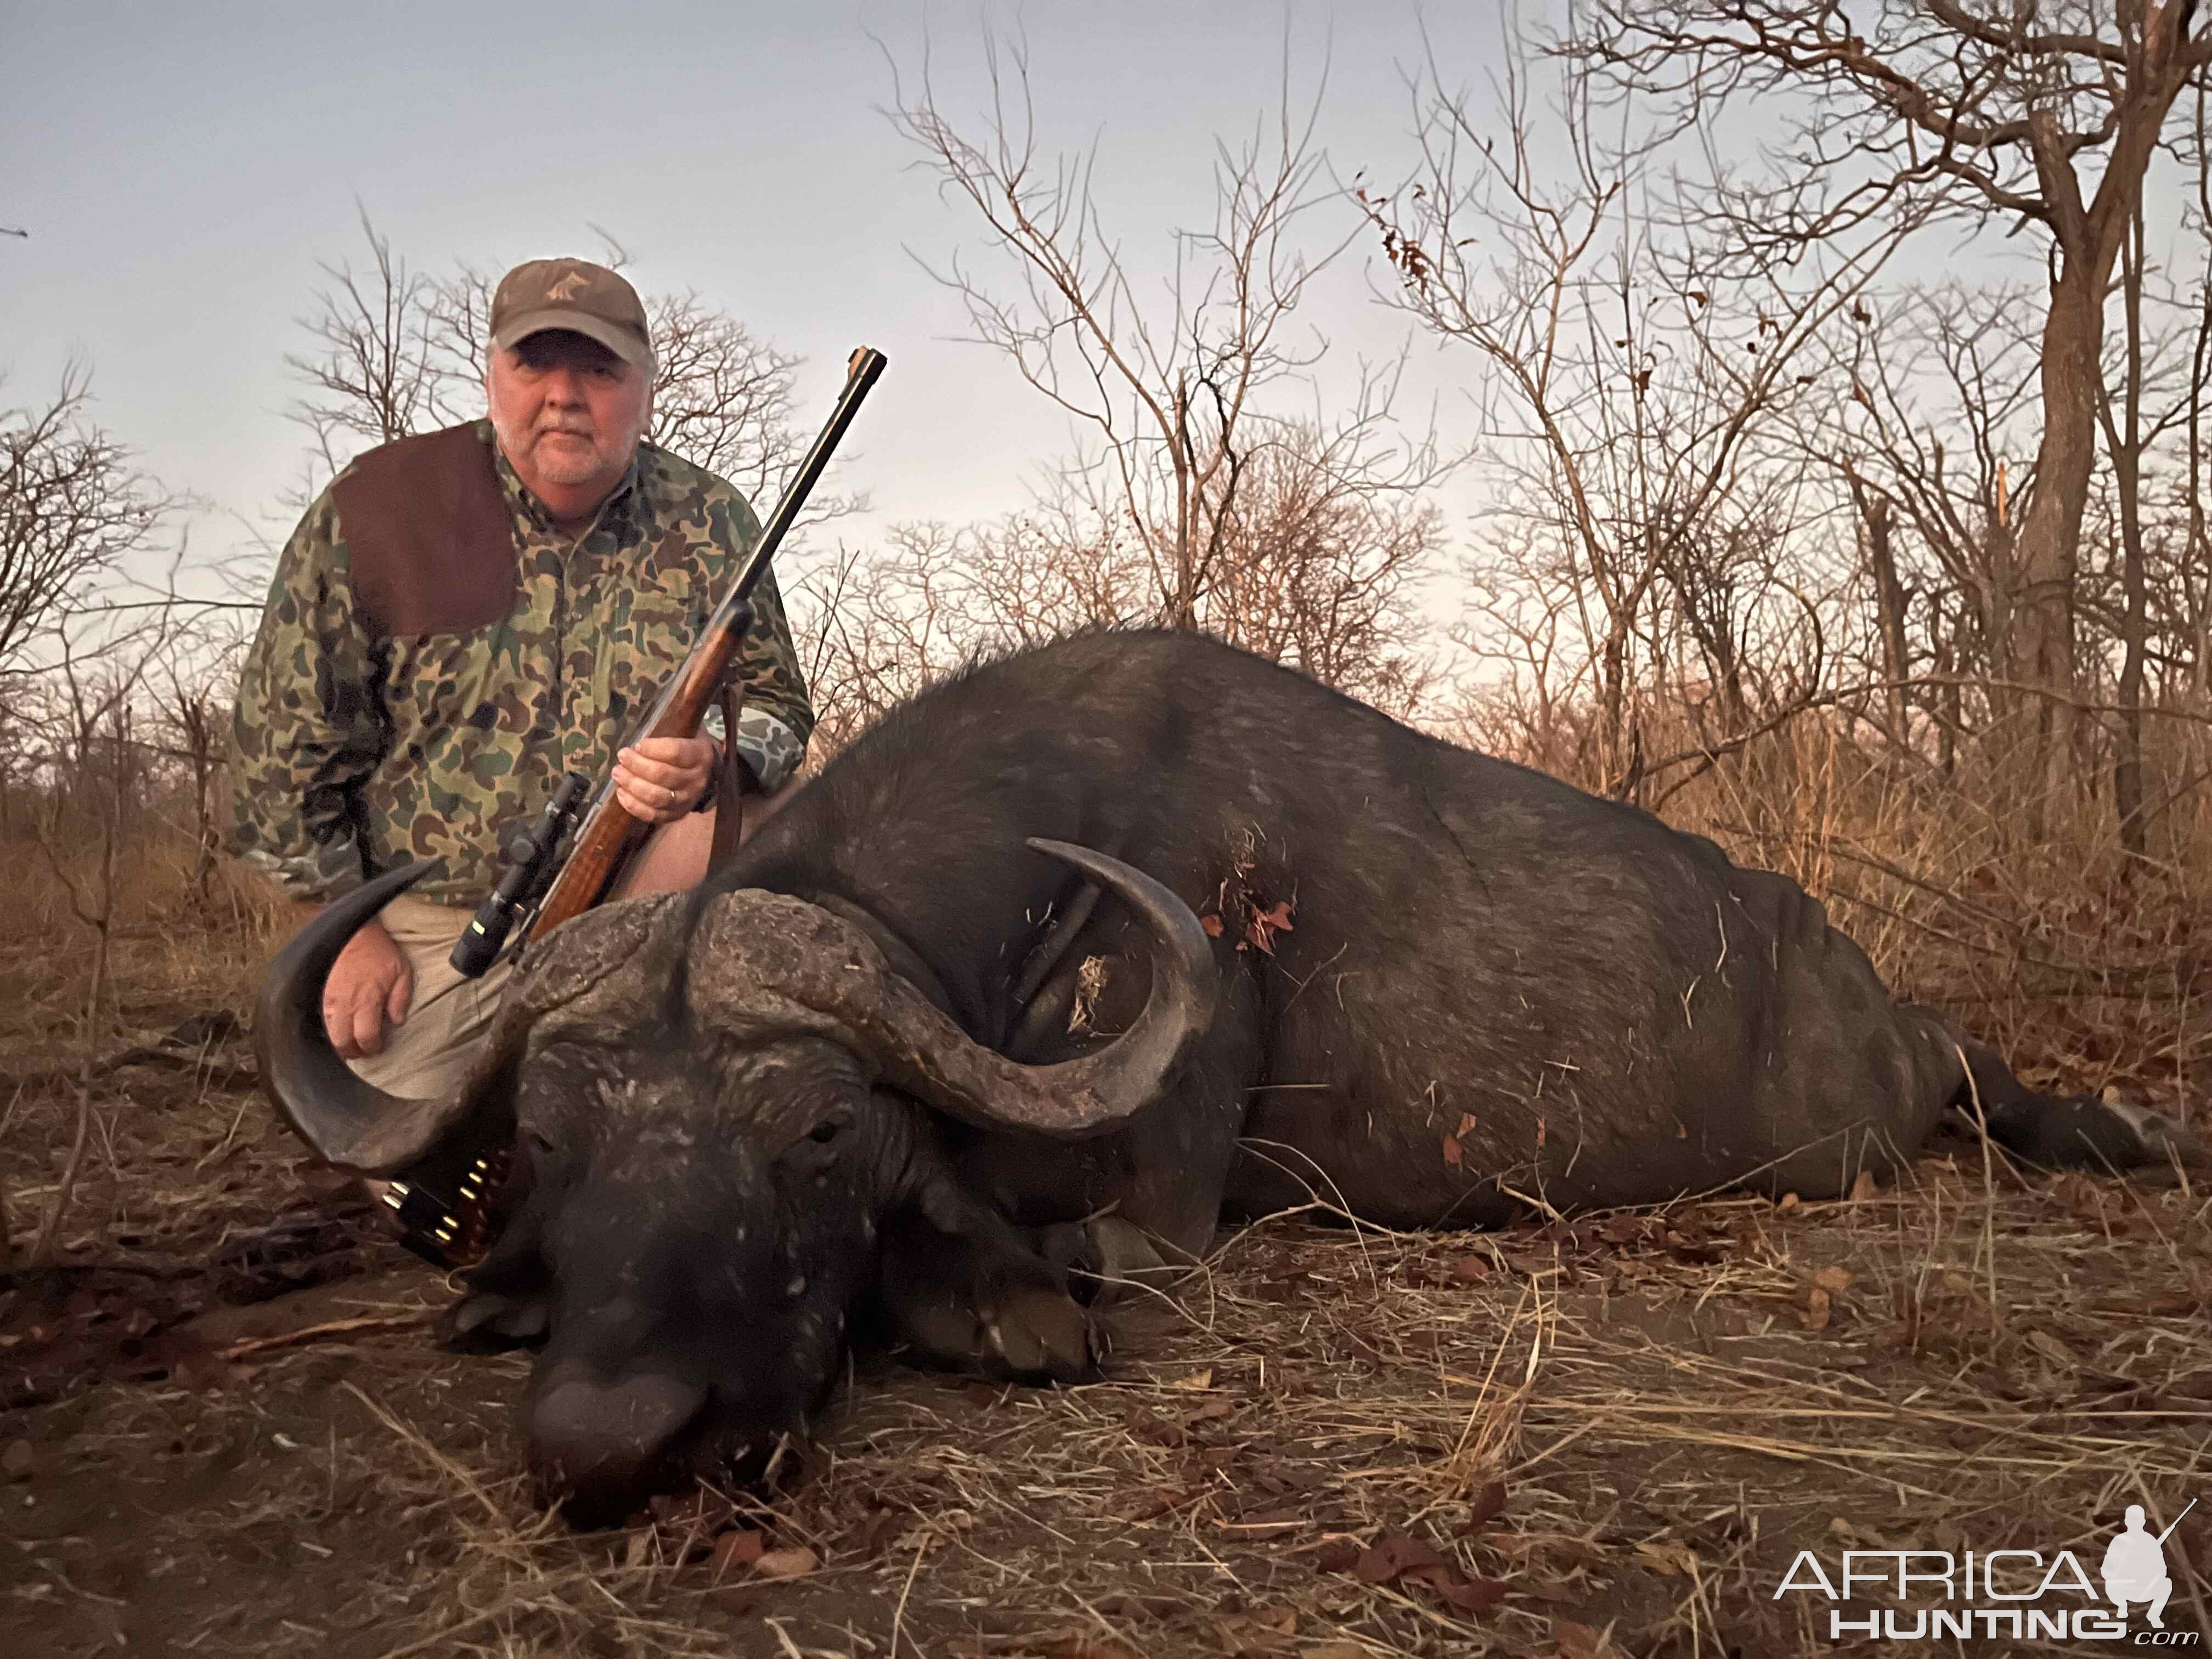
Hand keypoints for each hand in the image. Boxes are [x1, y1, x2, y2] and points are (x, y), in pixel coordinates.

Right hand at [323, 916, 413, 1058]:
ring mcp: (329, 1000)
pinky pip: (322, 1020)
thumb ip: (400, 999)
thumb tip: (397, 1022)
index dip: (372, 1048)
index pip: (365, 1037)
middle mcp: (344, 1004)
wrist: (353, 933)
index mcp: (366, 1000)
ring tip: (353, 1043)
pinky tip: (341, 1028)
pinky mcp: (321, 995)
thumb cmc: (380, 952)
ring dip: (341, 1043)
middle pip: (342, 1042)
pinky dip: (331, 1030)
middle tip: (364, 1050)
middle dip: (354, 1052)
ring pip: (329, 1034)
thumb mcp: (402, 972)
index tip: (379, 1047)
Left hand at [614, 735, 717, 823]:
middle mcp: (697, 780)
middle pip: (662, 775)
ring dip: (632, 785)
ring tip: (617, 773)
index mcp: (700, 755)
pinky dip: (634, 806)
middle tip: (622, 756)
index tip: (637, 745)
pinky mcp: (676, 815)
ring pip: (656, 797)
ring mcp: (687, 800)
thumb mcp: (687, 731)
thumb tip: (640, 730)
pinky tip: (621, 793)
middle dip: (636, 765)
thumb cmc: (688, 745)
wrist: (705, 771)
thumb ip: (669, 727)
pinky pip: (653, 815)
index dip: (652, 749)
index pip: (675, 753)